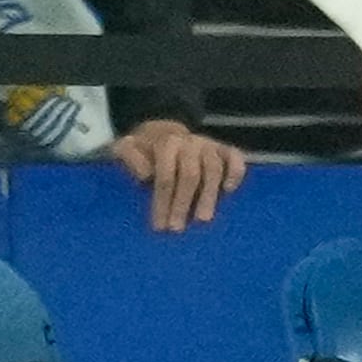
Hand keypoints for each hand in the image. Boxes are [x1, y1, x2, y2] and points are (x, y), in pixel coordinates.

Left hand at [108, 120, 248, 233]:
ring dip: (209, 196)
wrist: (163, 132)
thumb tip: (144, 174)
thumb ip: (128, 155)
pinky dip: (235, 173)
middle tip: (177, 229)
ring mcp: (209, 145)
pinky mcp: (224, 150)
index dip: (162, 201)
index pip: (165, 175)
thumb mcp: (127, 147)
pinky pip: (235, 158)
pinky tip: (229, 190)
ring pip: (213, 170)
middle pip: (190, 175)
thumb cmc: (144, 150)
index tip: (159, 226)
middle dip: (182, 203)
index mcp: (167, 143)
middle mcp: (190, 142)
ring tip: (203, 220)